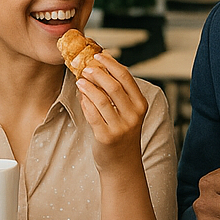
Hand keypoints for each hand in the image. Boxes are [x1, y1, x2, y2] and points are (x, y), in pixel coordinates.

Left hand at [75, 53, 147, 170]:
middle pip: (113, 85)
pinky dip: (84, 102)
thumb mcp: (127, 113)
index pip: (126, 77)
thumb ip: (117, 93)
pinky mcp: (106, 136)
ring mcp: (120, 127)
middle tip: (84, 66)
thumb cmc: (122, 134)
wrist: (122, 164)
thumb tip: (97, 67)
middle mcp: (133, 115)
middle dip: (97, 73)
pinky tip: (80, 96)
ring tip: (80, 79)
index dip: (110, 63)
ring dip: (88, 86)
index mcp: (140, 104)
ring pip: (101, 99)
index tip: (97, 55)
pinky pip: (92, 114)